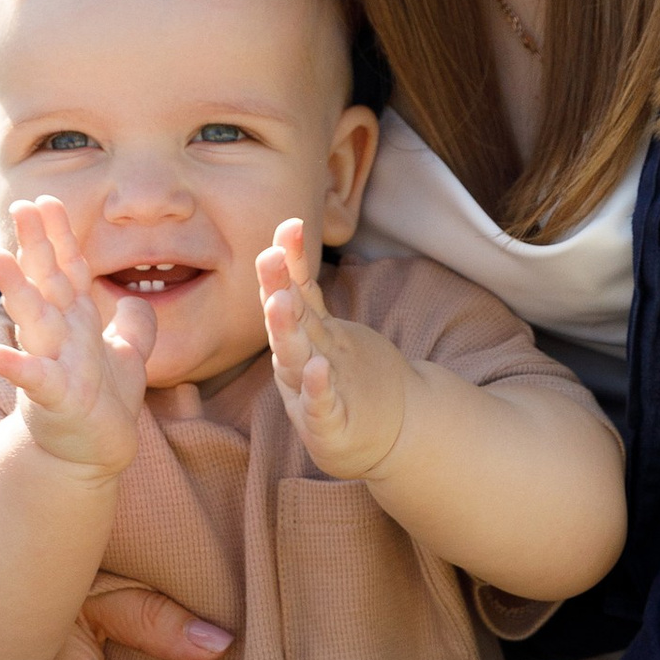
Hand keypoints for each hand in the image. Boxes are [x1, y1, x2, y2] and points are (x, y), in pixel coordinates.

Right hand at [0, 196, 152, 476]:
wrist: (87, 457)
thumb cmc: (103, 405)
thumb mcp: (127, 358)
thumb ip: (134, 326)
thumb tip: (136, 301)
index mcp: (75, 321)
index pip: (67, 270)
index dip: (58, 236)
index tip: (45, 200)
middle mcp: (58, 336)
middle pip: (45, 283)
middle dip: (34, 245)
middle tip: (20, 206)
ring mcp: (52, 364)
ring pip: (34, 320)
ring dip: (15, 289)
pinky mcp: (53, 399)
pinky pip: (34, 379)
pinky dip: (14, 366)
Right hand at [258, 220, 409, 480]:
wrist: (390, 434)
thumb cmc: (347, 379)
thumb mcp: (322, 332)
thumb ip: (302, 293)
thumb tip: (284, 239)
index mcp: (303, 335)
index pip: (294, 292)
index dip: (290, 261)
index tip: (291, 225)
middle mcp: (302, 358)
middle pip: (287, 321)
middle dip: (276, 288)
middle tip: (269, 257)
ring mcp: (312, 392)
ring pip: (295, 358)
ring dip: (286, 332)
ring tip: (281, 303)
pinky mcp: (329, 426)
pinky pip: (322, 404)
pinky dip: (318, 387)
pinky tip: (318, 368)